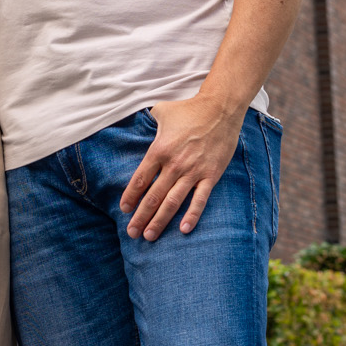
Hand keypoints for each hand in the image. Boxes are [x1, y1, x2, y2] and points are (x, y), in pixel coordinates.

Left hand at [119, 94, 245, 240]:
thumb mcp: (161, 111)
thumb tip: (135, 122)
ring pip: (173, 202)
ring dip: (160, 221)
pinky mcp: (211, 175)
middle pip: (153, 196)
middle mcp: (174, 164)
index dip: (131, 196)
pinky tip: (184, 230)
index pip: (141, 179)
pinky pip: (200, 200)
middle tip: (132, 232)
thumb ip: (147, 122)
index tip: (124, 209)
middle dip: (141, 216)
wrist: (220, 109)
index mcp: (159, 149)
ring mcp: (194, 172)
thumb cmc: (188, 110)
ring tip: (149, 236)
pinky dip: (192, 216)